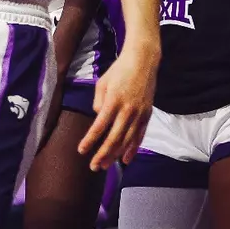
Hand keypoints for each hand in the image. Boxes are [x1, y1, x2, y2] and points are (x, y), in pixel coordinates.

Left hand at [79, 46, 156, 169]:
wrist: (143, 62)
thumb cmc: (118, 72)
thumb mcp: (102, 84)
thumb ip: (98, 104)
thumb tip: (98, 120)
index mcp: (113, 101)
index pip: (99, 126)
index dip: (90, 140)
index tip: (81, 151)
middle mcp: (128, 110)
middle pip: (114, 138)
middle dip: (103, 154)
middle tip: (93, 166)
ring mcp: (139, 114)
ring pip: (127, 140)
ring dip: (116, 155)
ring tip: (105, 166)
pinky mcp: (148, 115)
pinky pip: (140, 136)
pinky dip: (133, 149)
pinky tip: (125, 160)